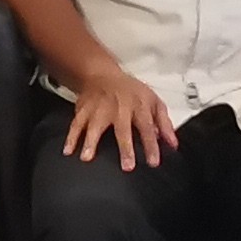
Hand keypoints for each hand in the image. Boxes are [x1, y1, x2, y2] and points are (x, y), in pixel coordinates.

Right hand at [60, 61, 176, 168]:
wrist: (103, 74)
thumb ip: (164, 123)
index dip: (151, 145)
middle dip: (125, 147)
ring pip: (94, 125)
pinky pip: (76, 124)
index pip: (147, 127)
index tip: (153, 162)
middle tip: (127, 166)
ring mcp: (99, 108)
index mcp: (138, 106)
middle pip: (122, 128)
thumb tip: (173, 144)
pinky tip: (68, 151)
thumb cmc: (131, 92)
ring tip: (86, 157)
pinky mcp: (84, 109)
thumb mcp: (153, 101)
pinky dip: (71, 137)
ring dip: (90, 141)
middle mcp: (119, 107)